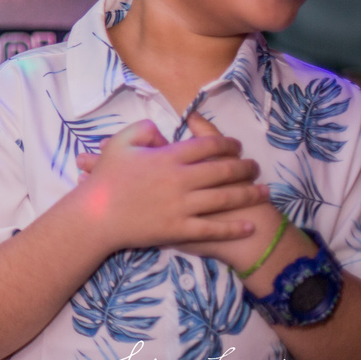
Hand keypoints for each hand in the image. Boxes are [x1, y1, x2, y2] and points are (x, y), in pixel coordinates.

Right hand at [73, 117, 266, 253]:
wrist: (96, 217)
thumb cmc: (106, 179)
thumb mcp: (119, 143)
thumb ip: (143, 129)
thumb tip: (163, 132)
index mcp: (167, 157)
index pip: (207, 146)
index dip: (226, 143)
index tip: (236, 145)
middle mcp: (180, 180)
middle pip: (223, 171)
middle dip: (244, 167)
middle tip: (255, 166)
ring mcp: (182, 206)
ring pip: (224, 198)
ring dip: (248, 194)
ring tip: (264, 192)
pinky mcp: (180, 230)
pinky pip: (213, 228)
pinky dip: (234, 228)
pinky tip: (249, 225)